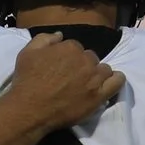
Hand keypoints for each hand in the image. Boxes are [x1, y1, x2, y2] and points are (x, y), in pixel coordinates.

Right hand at [4, 31, 121, 132]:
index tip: (63, 67)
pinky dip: (116, 80)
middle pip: (90, 58)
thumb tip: (60, 35)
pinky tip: (109, 83)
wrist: (30, 109)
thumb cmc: (26, 81)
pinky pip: (117, 82)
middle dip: (83, 65)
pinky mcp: (99, 95)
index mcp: (70, 47)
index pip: (75, 47)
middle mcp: (85, 60)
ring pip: (104, 69)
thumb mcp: (27, 52)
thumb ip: (45, 39)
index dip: (69, 57)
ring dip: (97, 74)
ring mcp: (94, 78)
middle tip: (72, 78)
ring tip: (87, 84)